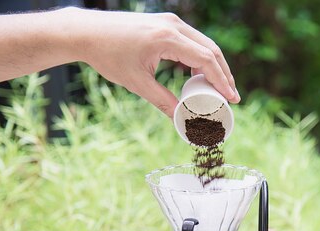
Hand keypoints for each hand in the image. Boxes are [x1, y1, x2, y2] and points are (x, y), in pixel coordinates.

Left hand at [73, 9, 239, 116]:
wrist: (87, 31)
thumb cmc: (108, 55)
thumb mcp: (136, 82)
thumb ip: (161, 101)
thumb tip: (179, 120)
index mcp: (167, 38)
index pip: (206, 59)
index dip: (222, 81)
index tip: (232, 98)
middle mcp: (173, 25)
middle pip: (212, 49)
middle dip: (224, 74)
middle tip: (232, 97)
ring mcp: (170, 21)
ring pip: (203, 43)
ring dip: (214, 66)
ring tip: (219, 89)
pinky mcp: (165, 22)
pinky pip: (191, 40)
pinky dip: (199, 57)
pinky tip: (199, 74)